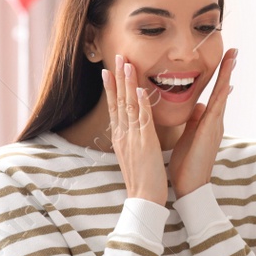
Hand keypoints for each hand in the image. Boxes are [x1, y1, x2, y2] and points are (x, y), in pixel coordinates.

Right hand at [101, 55, 167, 205]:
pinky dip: (140, 103)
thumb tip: (133, 128)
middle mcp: (123, 134)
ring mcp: (132, 138)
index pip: (115, 107)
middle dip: (117, 78)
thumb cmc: (143, 179)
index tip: (110, 70)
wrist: (144, 199)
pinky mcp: (145, 143)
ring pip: (128, 105)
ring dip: (127, 83)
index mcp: (121, 137)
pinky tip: (139, 89)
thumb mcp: (134, 155)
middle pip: (118, 101)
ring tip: (126, 63)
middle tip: (117, 56)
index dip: (112, 88)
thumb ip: (133, 139)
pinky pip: (142, 119)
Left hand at [169, 47, 237, 198]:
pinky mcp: (212, 131)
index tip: (225, 60)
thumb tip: (199, 106)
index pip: (215, 94)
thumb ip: (195, 121)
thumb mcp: (189, 136)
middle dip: (228, 70)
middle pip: (223, 90)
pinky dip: (221, 92)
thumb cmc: (186, 165)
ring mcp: (216, 126)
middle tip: (234, 50)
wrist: (190, 186)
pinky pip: (217, 107)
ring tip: (233, 57)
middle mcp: (215, 122)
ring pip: (222, 95)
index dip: (220, 76)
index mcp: (208, 122)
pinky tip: (225, 81)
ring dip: (227, 75)